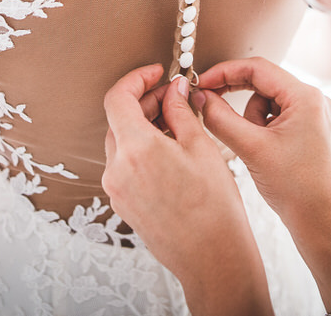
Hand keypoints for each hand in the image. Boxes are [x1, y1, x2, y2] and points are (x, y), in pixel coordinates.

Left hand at [103, 65, 273, 315]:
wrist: (212, 258)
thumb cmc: (214, 206)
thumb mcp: (202, 147)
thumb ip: (181, 111)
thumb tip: (174, 88)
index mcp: (136, 149)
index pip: (117, 97)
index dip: (136, 79)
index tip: (157, 73)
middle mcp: (117, 169)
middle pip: (118, 119)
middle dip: (144, 101)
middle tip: (173, 96)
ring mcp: (116, 189)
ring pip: (120, 142)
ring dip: (142, 125)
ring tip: (176, 124)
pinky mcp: (122, 203)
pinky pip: (124, 165)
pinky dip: (140, 148)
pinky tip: (168, 150)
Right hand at [196, 59, 330, 312]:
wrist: (321, 223)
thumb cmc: (295, 188)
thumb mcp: (251, 149)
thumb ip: (220, 118)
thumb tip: (199, 97)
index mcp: (305, 97)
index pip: (257, 68)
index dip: (224, 73)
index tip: (201, 84)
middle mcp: (314, 100)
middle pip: (263, 83)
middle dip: (236, 96)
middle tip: (208, 103)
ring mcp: (314, 116)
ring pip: (267, 103)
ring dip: (250, 120)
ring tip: (252, 149)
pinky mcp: (310, 131)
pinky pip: (277, 118)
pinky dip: (261, 130)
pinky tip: (262, 154)